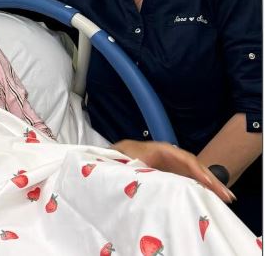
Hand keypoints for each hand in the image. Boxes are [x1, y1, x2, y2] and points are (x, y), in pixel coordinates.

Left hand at [112, 139, 234, 202]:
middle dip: (212, 179)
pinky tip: (213, 197)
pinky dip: (203, 187)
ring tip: (227, 198)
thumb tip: (146, 173)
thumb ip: (138, 164)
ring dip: (212, 184)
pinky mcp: (174, 172)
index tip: (209, 183)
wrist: (120, 153)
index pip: (185, 159)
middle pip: (196, 166)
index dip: (197, 171)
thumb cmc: (124, 156)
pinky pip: (192, 178)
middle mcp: (173, 155)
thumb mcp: (129, 159)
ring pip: (197, 173)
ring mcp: (175, 163)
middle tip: (228, 195)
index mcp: (163, 150)